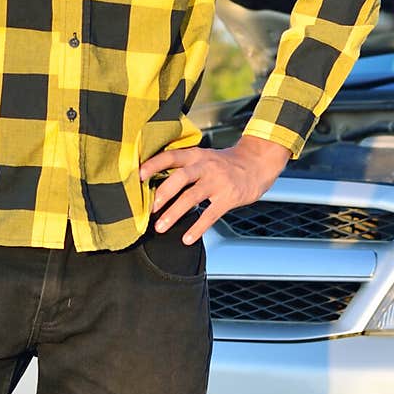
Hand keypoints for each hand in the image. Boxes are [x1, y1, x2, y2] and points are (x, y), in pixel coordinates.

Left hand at [139, 136, 292, 243]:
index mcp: (195, 155)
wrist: (256, 164)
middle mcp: (205, 166)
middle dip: (162, 193)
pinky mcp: (228, 198)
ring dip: (174, 213)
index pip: (171, 156)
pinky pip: (210, 214)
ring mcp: (217, 182)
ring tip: (160, 227)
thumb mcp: (203, 157)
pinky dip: (198, 228)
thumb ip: (183, 166)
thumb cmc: (224, 163)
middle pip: (180, 177)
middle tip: (150, 208)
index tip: (137, 176)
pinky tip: (187, 238)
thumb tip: (154, 181)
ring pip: (192, 197)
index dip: (153, 165)